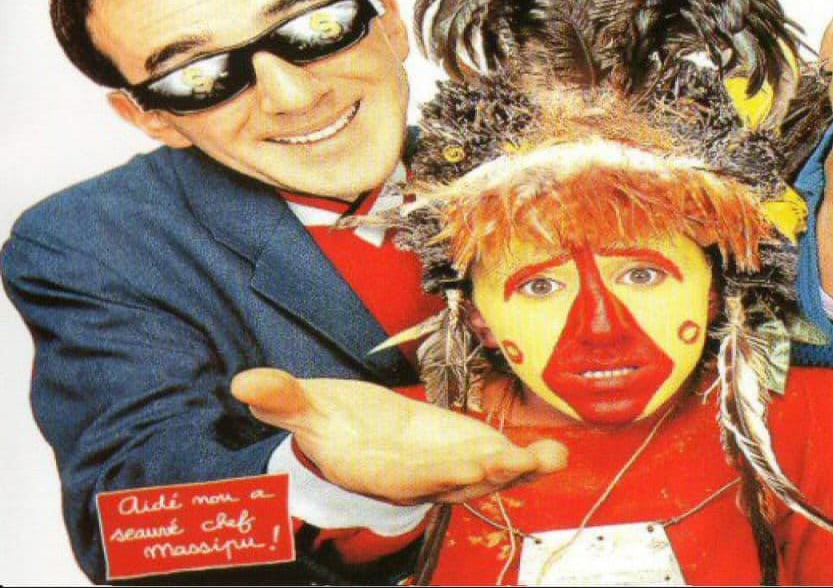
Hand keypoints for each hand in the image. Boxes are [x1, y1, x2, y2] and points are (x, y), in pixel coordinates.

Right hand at [231, 368, 567, 503]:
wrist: (353, 438)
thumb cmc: (331, 425)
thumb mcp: (306, 408)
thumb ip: (283, 398)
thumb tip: (244, 383)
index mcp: (384, 469)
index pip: (413, 473)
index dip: (442, 471)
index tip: (472, 465)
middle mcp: (422, 477)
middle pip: (461, 480)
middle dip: (492, 474)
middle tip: (523, 462)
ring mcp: (451, 469)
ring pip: (490, 476)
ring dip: (522, 470)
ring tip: (554, 458)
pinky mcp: (470, 455)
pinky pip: (504, 464)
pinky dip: (529, 462)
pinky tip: (557, 453)